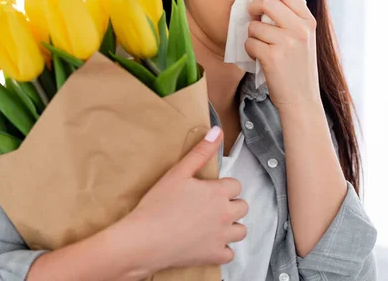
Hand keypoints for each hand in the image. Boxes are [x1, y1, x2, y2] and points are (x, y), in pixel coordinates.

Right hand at [122, 126, 247, 272]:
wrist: (144, 239)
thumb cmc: (157, 205)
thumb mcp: (178, 172)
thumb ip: (200, 152)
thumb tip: (217, 131)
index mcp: (218, 193)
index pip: (236, 185)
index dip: (222, 186)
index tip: (208, 190)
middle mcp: (225, 215)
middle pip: (242, 207)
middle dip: (230, 204)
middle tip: (209, 205)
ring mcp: (222, 237)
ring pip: (241, 230)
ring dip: (231, 226)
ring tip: (212, 223)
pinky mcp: (215, 256)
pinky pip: (230, 253)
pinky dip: (222, 248)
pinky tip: (208, 242)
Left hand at [245, 0, 322, 111]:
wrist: (302, 100)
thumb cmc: (297, 69)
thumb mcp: (303, 40)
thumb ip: (291, 19)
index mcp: (309, 22)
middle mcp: (301, 29)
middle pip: (267, 2)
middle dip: (253, 7)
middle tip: (251, 16)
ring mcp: (287, 43)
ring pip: (254, 25)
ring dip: (251, 36)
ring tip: (261, 47)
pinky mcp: (273, 57)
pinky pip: (249, 43)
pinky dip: (249, 50)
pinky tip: (259, 59)